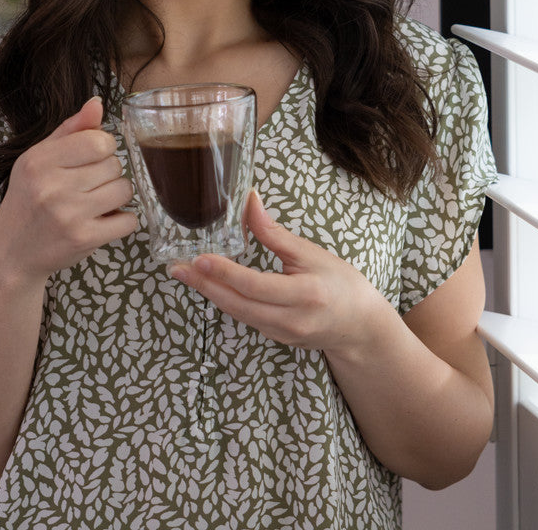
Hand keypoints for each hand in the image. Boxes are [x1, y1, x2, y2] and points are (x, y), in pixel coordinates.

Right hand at [0, 97, 137, 283]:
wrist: (11, 253)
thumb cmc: (28, 199)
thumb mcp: (39, 159)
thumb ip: (71, 129)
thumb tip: (97, 103)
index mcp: (39, 161)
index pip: (99, 140)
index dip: (104, 148)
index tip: (93, 158)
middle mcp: (52, 186)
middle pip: (115, 165)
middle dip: (109, 173)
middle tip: (89, 185)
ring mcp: (68, 214)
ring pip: (125, 190)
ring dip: (117, 196)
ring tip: (96, 202)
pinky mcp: (83, 239)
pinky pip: (128, 220)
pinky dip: (122, 221)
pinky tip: (103, 221)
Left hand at [170, 190, 391, 356]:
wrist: (359, 325)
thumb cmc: (341, 283)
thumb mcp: (311, 253)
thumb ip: (275, 233)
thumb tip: (249, 201)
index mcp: (305, 295)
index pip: (256, 285)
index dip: (226, 273)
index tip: (200, 258)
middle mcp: (291, 320)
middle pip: (239, 304)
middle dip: (205, 286)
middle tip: (178, 268)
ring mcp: (282, 334)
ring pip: (238, 314)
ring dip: (210, 294)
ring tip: (185, 274)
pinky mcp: (276, 338)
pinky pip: (245, 318)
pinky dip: (226, 301)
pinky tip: (210, 286)